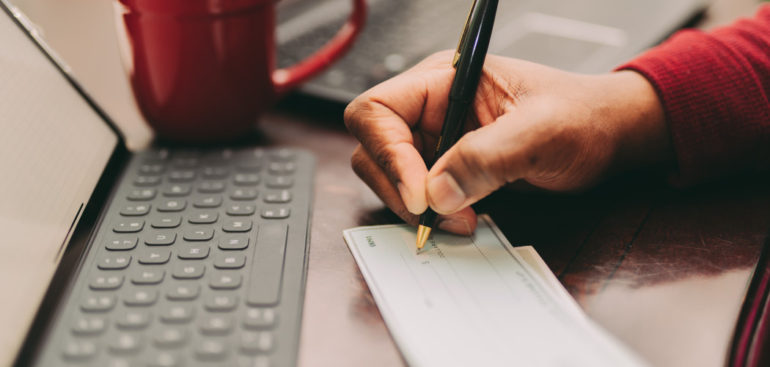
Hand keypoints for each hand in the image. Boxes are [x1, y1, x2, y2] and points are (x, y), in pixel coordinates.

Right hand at [344, 51, 669, 234]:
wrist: (606, 137)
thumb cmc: (582, 117)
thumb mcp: (542, 132)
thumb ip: (487, 157)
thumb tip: (435, 194)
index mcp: (443, 80)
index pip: (378, 110)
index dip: (387, 152)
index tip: (421, 193)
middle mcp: (431, 108)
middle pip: (374, 147)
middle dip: (399, 187)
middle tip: (439, 216)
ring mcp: (436, 139)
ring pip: (390, 176)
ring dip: (415, 206)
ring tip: (461, 221)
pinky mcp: (447, 168)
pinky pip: (418, 194)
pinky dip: (430, 214)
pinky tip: (463, 219)